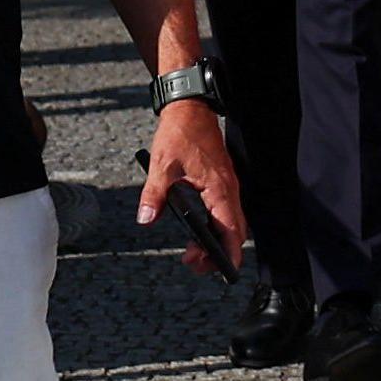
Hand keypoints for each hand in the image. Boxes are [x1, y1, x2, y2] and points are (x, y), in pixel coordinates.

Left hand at [139, 100, 243, 276]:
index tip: (224, 270)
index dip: (230, 253)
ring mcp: (227, 186)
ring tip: (192, 253)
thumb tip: (145, 220)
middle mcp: (228, 189)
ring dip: (217, 241)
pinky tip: (198, 232)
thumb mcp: (162, 166)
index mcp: (218, 188)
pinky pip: (226, 212)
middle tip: (194, 264)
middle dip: (219, 253)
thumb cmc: (180, 134)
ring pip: (231, 223)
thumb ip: (154, 195)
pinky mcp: (222, 183)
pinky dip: (216, 227)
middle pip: (235, 232)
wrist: (191, 109)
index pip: (231, 229)